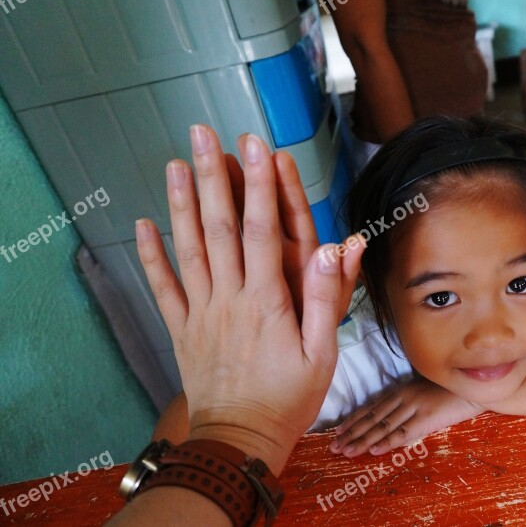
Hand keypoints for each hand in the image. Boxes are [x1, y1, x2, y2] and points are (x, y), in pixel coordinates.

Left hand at [135, 125, 362, 470]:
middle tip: (203, 135)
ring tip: (175, 163)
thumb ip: (325, 298)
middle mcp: (231, 297)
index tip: (255, 147)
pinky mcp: (182, 328)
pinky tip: (143, 224)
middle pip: (220, 227)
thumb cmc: (289, 397)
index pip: (264, 230)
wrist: (242, 439)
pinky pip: (162, 287)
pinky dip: (150, 255)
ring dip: (181, 203)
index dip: (260, 185)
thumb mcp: (323, 352)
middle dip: (214, 176)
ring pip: (189, 248)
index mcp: (268, 300)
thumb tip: (335, 248)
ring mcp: (202, 311)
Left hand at [329, 377, 482, 457]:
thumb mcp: (421, 390)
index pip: (371, 407)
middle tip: (334, 446)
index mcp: (401, 390)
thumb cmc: (448, 389)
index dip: (353, 420)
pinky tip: (374, 450)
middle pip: (371, 418)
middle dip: (351, 433)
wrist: (473, 387)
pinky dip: (387, 442)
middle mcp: (403, 397)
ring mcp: (413, 407)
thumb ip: (404, 400)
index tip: (338, 431)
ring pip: (382, 427)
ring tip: (346, 451)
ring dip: (362, 440)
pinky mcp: (426, 418)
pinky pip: (403, 433)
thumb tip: (388, 415)